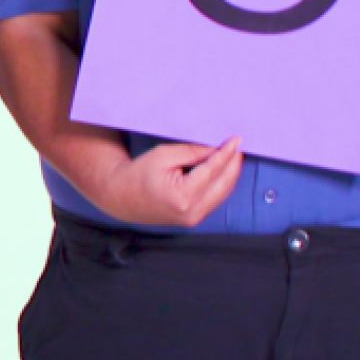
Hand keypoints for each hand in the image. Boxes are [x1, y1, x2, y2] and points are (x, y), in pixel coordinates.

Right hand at [76, 135, 244, 226]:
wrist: (121, 198)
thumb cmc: (139, 174)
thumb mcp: (164, 155)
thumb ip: (193, 152)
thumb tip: (217, 149)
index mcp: (183, 196)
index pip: (213, 171)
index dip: (226, 153)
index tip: (236, 140)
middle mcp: (192, 212)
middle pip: (224, 184)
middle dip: (233, 164)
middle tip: (238, 145)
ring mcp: (194, 219)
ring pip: (223, 193)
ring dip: (230, 174)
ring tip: (233, 155)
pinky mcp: (194, 220)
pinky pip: (215, 199)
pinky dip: (222, 184)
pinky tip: (223, 170)